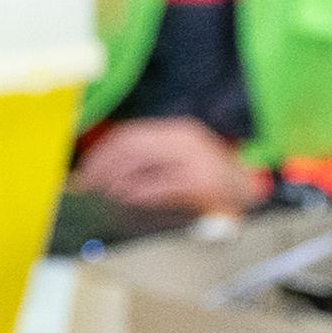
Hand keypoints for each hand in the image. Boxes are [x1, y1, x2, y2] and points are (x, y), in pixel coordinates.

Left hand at [71, 118, 270, 216]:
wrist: (246, 189)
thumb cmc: (204, 178)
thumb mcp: (174, 160)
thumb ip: (144, 161)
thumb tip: (101, 171)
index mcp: (175, 132)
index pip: (129, 134)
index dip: (102, 152)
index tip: (85, 170)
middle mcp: (184, 140)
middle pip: (130, 146)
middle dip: (103, 167)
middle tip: (88, 186)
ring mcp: (194, 159)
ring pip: (142, 163)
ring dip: (116, 180)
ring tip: (104, 195)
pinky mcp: (200, 181)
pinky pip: (160, 185)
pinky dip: (138, 193)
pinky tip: (126, 200)